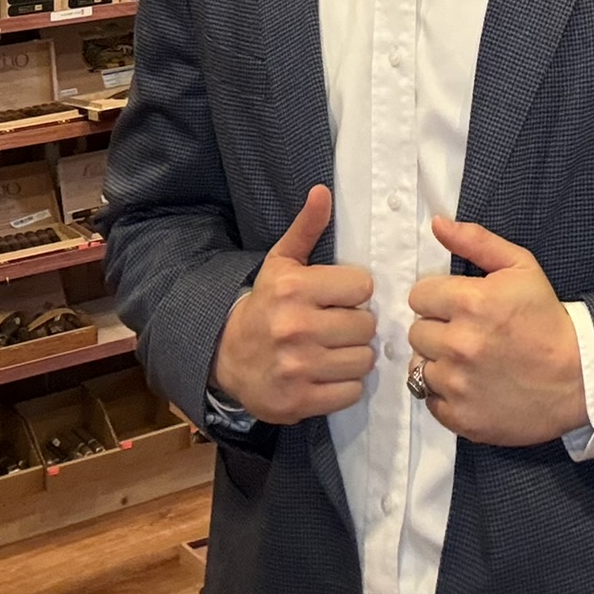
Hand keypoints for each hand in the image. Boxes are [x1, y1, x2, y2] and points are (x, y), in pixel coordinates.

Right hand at [212, 186, 375, 424]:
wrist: (227, 357)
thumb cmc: (265, 305)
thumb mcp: (281, 263)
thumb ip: (306, 228)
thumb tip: (322, 191)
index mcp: (294, 289)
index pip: (362, 286)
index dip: (355, 292)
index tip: (340, 297)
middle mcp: (296, 328)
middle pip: (366, 325)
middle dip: (357, 325)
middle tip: (340, 325)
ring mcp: (297, 368)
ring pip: (363, 360)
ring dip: (355, 356)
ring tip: (336, 349)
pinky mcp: (299, 401)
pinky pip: (351, 393)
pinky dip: (346, 386)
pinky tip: (328, 374)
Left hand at [406, 217, 586, 446]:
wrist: (577, 376)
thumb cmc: (546, 318)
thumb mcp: (520, 267)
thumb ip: (476, 241)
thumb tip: (437, 223)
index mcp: (470, 302)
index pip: (419, 296)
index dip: (439, 298)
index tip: (459, 305)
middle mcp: (458, 344)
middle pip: (416, 332)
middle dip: (438, 329)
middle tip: (467, 333)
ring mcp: (458, 384)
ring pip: (419, 366)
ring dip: (439, 362)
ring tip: (469, 361)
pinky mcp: (461, 417)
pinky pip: (430, 400)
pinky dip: (446, 394)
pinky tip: (471, 384)